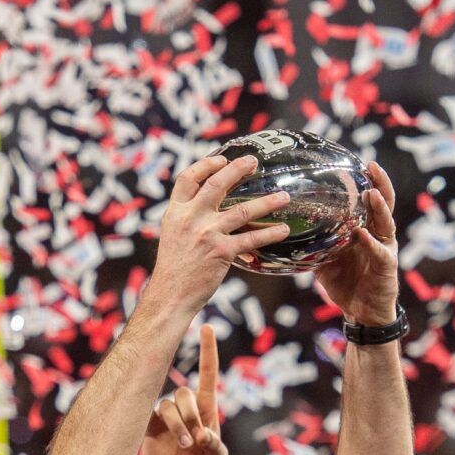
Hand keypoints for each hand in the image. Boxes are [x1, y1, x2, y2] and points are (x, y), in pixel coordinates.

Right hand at [141, 324, 228, 454]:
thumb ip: (215, 445)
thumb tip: (202, 433)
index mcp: (206, 406)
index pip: (207, 373)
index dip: (207, 350)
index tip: (207, 327)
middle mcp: (184, 405)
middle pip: (184, 393)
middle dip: (191, 414)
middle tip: (196, 437)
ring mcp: (165, 414)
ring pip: (167, 406)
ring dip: (178, 426)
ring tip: (187, 445)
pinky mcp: (148, 424)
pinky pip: (149, 416)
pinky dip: (160, 426)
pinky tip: (162, 438)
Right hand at [149, 155, 293, 310]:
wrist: (170, 295)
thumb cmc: (174, 270)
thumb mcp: (172, 236)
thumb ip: (187, 219)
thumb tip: (207, 208)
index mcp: (175, 212)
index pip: (187, 179)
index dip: (205, 165)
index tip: (221, 159)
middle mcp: (190, 218)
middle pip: (217, 184)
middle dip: (238, 169)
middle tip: (254, 162)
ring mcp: (206, 233)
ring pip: (242, 210)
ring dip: (267, 202)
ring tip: (284, 196)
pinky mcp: (221, 251)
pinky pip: (251, 238)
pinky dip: (270, 233)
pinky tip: (283, 230)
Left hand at [315, 159, 399, 326]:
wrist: (362, 312)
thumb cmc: (346, 282)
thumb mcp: (325, 259)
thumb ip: (314, 242)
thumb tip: (284, 230)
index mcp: (367, 230)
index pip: (370, 201)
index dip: (368, 181)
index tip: (361, 162)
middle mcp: (379, 236)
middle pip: (385, 204)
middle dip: (380, 184)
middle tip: (372, 166)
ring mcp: (385, 250)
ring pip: (386, 224)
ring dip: (379, 208)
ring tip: (371, 193)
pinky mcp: (387, 268)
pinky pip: (380, 253)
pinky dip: (371, 243)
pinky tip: (363, 235)